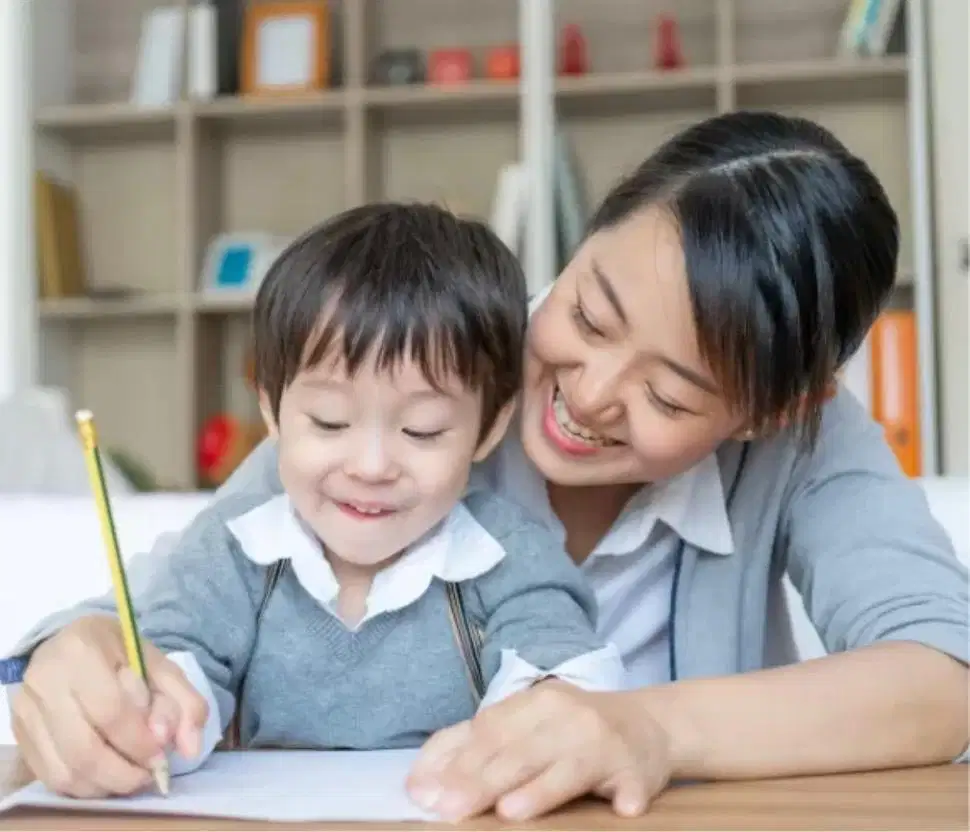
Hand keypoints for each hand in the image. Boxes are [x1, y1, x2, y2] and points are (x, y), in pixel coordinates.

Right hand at [10, 615, 208, 797]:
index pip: (110, 711)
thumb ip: (184, 701)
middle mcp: (45, 680)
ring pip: (65, 771)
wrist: (70, 643)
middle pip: (84, 749)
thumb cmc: (119, 653)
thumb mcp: (159, 664)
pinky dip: (84, 787)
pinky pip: (51, 777)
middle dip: (124, 773)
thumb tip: (190, 747)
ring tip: (131, 776)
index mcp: (82, 651)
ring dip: (105, 785)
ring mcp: (26, 710)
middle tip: (148, 774)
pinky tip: (106, 776)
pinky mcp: (20, 734)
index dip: (139, 742)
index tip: (160, 755)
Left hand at [406, 681, 673, 821]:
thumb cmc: (571, 729)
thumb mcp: (524, 725)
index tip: (426, 792)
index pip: (489, 730)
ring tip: (510, 811)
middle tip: (450, 808)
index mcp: (535, 703)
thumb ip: (473, 748)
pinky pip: (631, 784)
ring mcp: (604, 743)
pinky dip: (626, 796)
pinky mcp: (637, 770)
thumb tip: (418, 785)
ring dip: (540, 790)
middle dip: (481, 781)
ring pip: (567, 767)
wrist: (649, 723)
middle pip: (519, 751)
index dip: (457, 760)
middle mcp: (567, 716)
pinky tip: (620, 808)